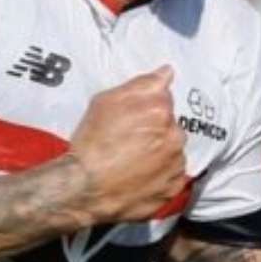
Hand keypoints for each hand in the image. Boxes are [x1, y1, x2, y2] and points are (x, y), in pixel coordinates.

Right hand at [70, 66, 186, 222]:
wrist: (85, 187)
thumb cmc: (92, 143)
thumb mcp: (105, 101)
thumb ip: (142, 84)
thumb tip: (166, 72)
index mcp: (160, 110)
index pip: (163, 99)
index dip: (145, 107)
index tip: (131, 118)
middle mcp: (175, 136)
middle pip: (170, 126)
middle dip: (154, 130)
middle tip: (128, 141)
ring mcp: (175, 164)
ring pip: (172, 151)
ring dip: (159, 153)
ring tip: (131, 161)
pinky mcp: (172, 188)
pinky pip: (172, 176)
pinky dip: (161, 175)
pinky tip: (139, 176)